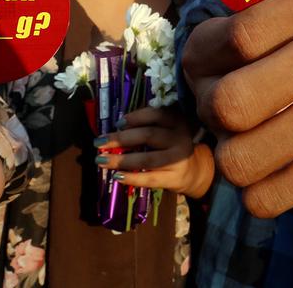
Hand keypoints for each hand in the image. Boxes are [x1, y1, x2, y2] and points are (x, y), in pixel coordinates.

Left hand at [93, 106, 214, 197]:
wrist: (193, 171)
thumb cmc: (170, 147)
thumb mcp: (165, 131)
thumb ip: (146, 127)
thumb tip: (114, 130)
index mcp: (176, 121)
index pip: (156, 114)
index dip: (135, 117)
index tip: (118, 123)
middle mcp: (180, 138)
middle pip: (148, 135)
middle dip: (121, 139)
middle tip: (99, 143)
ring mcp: (179, 159)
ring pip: (147, 158)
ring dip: (121, 160)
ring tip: (101, 161)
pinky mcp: (175, 177)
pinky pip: (149, 178)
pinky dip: (131, 178)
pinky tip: (117, 176)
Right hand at [182, 0, 292, 217]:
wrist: (269, 77)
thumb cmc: (286, 35)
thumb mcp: (285, 9)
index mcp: (203, 50)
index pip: (241, 34)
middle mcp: (204, 102)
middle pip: (236, 100)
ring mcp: (222, 149)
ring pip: (244, 156)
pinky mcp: (249, 188)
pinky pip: (263, 200)